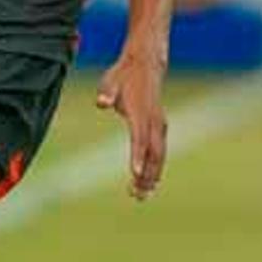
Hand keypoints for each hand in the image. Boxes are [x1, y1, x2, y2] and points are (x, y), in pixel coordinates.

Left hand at [96, 46, 168, 199]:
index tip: (134, 173)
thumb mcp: (110, 81)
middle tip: (136, 195)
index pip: (140, 138)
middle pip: (153, 153)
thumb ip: (107, 93)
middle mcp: (154, 122)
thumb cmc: (124, 76)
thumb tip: (101, 102)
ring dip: (152, 177)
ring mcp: (159, 125)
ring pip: (159, 156)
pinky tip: (150, 184)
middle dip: (146, 175)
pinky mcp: (160, 128)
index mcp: (140, 113)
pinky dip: (156, 169)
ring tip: (141, 196)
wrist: (145, 65)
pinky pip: (159, 153)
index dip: (137, 156)